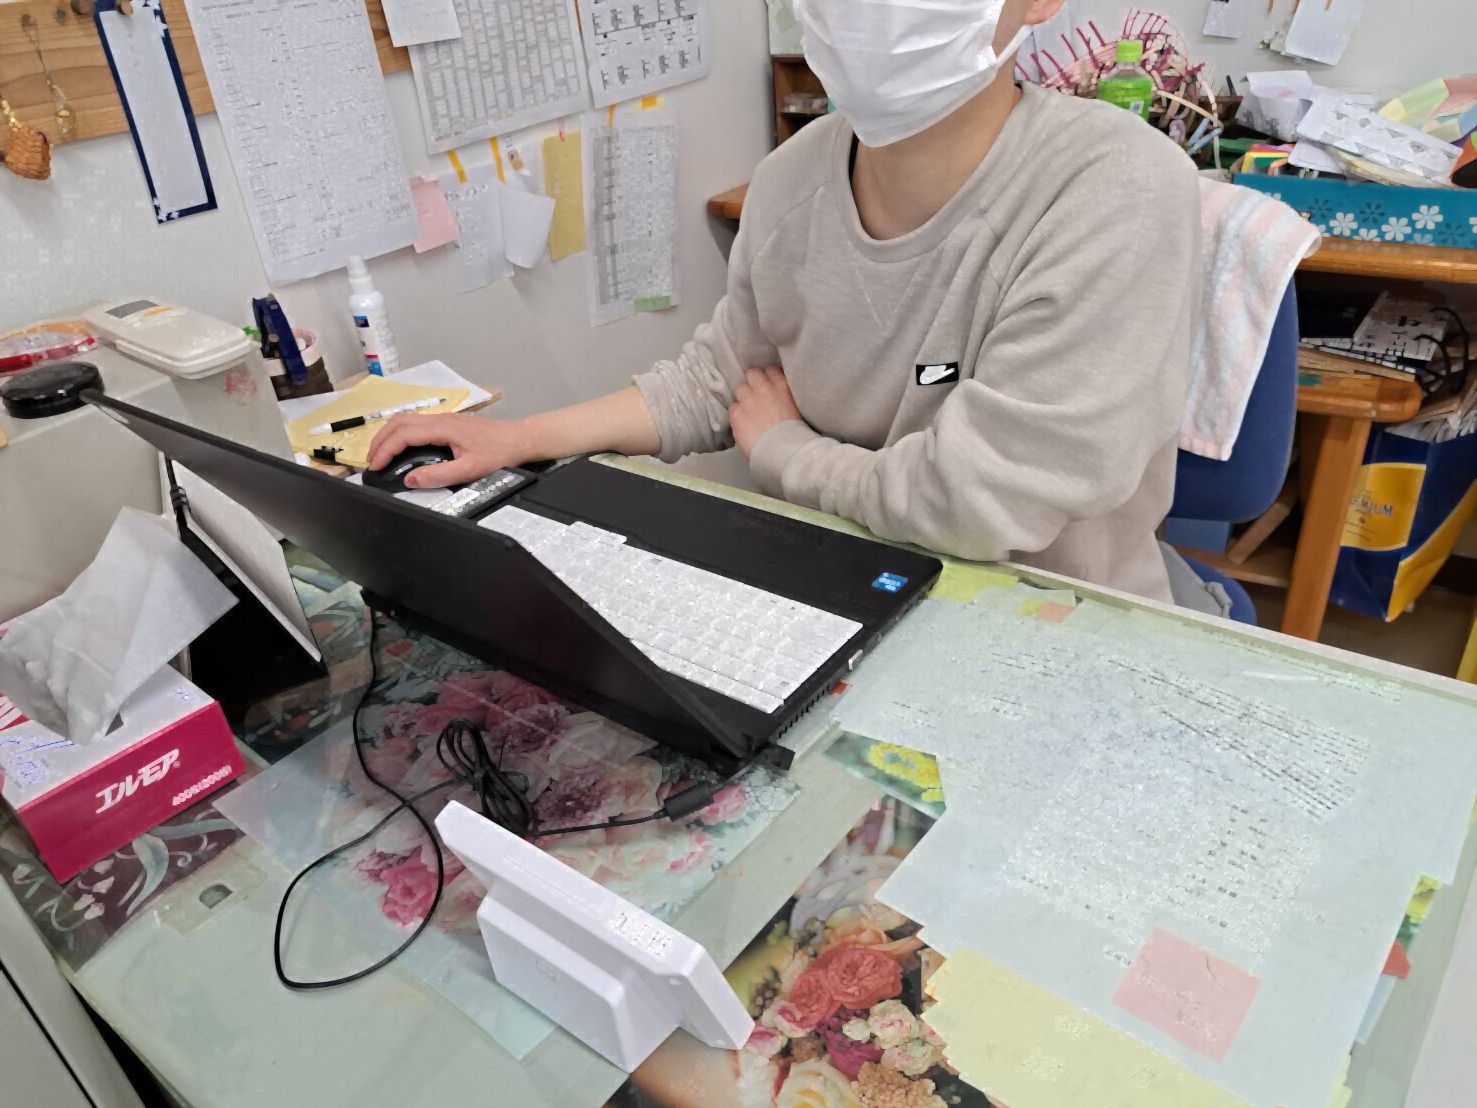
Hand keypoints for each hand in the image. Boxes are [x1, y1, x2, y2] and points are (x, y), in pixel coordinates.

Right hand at [366, 412, 532, 488]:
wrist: (519, 439)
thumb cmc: (499, 453)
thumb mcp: (469, 470)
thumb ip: (438, 475)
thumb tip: (410, 480)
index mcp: (442, 427)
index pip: (403, 435)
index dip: (385, 450)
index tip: (375, 466)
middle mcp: (440, 418)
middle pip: (399, 422)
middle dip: (380, 440)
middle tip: (370, 461)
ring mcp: (444, 418)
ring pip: (406, 419)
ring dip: (389, 434)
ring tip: (380, 453)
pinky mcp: (448, 422)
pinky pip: (416, 422)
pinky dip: (401, 432)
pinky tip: (401, 445)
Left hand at [729, 366, 802, 458]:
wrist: (783, 450)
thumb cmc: (796, 433)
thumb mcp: (797, 408)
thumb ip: (786, 397)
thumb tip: (779, 397)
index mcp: (782, 387)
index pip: (770, 370)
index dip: (768, 377)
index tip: (768, 386)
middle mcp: (763, 389)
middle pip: (752, 373)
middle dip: (752, 382)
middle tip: (755, 394)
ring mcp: (748, 400)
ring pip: (739, 388)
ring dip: (742, 397)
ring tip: (747, 409)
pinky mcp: (736, 413)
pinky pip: (732, 407)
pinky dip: (736, 413)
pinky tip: (742, 422)